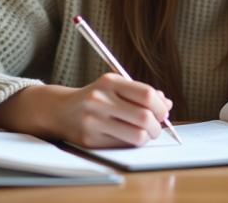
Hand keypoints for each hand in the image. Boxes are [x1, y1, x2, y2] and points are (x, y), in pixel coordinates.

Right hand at [0, 73, 172, 147]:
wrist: (61, 110)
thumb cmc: (96, 97)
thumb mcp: (116, 87)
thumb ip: (142, 93)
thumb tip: (167, 103)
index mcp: (109, 82)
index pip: (146, 94)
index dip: (161, 107)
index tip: (163, 112)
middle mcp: (100, 100)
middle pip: (144, 117)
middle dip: (157, 125)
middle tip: (156, 127)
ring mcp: (93, 121)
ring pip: (136, 136)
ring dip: (147, 137)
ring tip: (144, 133)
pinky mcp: (90, 140)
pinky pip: (122, 146)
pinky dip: (132, 143)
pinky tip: (128, 137)